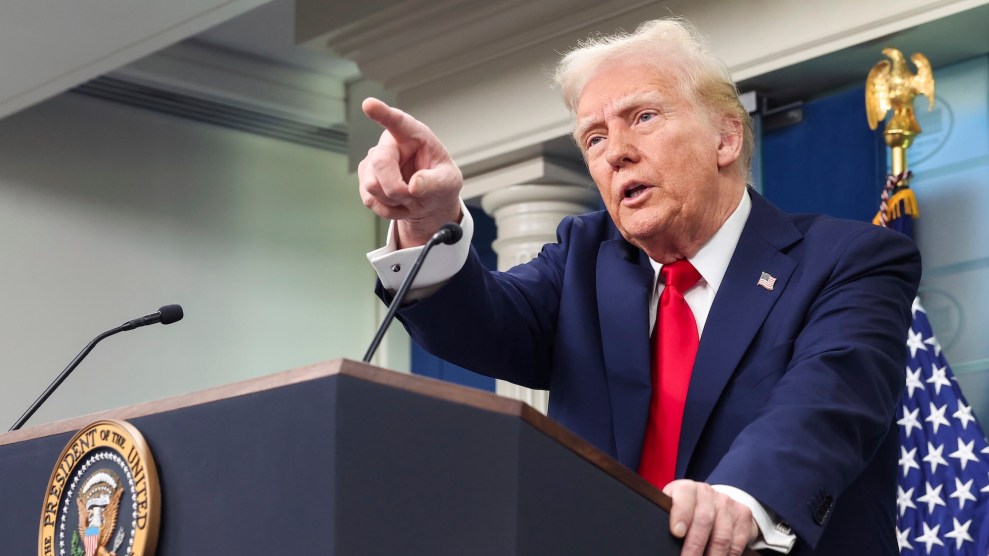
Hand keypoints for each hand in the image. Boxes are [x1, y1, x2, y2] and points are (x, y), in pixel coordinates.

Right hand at [358, 97, 463, 247]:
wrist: (429, 200)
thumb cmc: (440, 182)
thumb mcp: (448, 182)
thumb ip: (435, 182)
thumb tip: (414, 186)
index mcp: (413, 134)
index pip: (397, 121)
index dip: (382, 113)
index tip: (369, 104)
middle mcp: (390, 144)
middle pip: (380, 164)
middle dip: (396, 188)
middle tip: (413, 196)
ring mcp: (374, 161)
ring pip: (372, 185)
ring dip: (394, 200)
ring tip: (409, 198)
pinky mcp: (365, 179)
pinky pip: (370, 200)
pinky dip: (388, 209)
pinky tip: (399, 203)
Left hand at [663, 480, 757, 555]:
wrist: (715, 502)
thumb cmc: (687, 511)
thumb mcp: (673, 509)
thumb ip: (667, 519)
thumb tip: (661, 540)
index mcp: (686, 488)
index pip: (684, 494)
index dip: (681, 513)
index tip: (677, 533)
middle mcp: (707, 492)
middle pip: (704, 519)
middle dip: (695, 545)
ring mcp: (727, 503)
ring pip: (722, 534)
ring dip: (713, 555)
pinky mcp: (743, 515)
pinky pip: (737, 542)